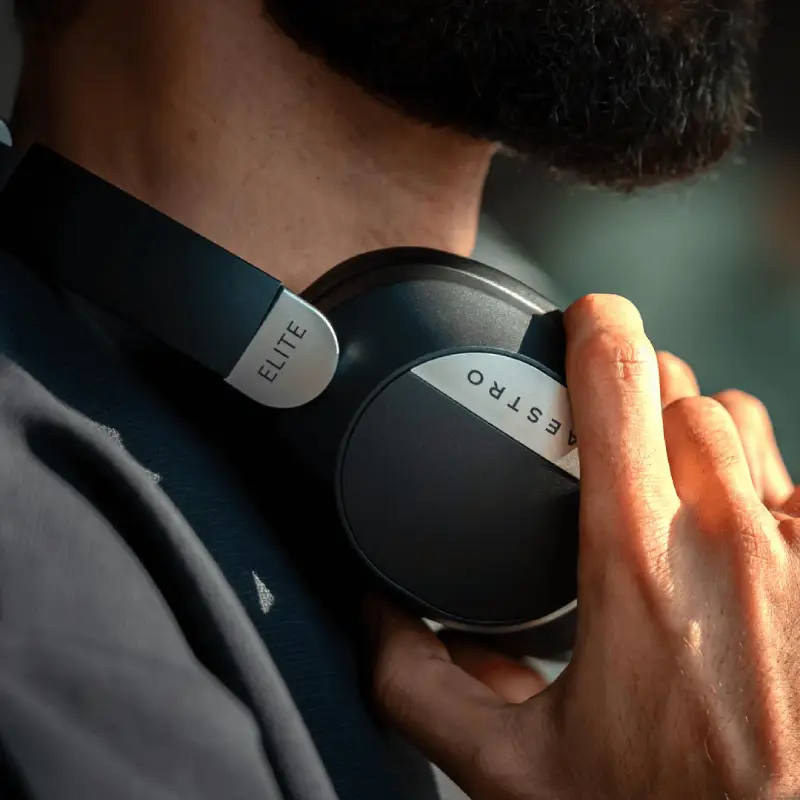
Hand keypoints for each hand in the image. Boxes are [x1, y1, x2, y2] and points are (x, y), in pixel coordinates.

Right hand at [367, 295, 799, 799]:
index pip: (621, 380)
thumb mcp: (511, 771)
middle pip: (682, 392)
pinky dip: (759, 484)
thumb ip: (418, 687)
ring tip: (666, 481)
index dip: (598, 326)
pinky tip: (734, 533)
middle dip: (638, 393)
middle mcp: (727, 540)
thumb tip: (374, 620)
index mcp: (633, 563)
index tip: (584, 318)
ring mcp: (799, 555)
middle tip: (605, 432)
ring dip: (698, 432)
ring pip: (743, 425)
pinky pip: (795, 483)